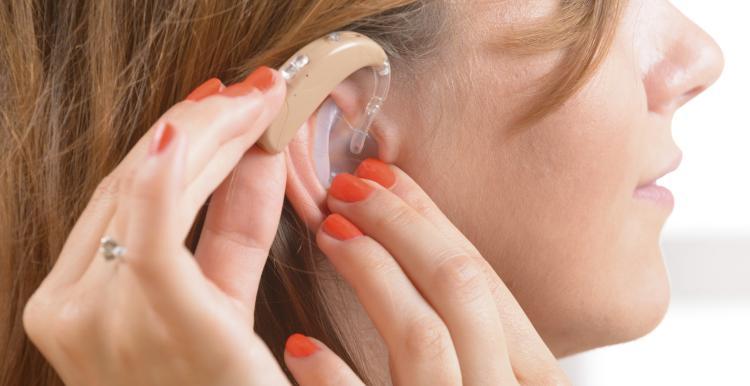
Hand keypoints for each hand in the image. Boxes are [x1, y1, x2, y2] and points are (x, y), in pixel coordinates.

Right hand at [21, 69, 360, 385]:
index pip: (121, 200)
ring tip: (256, 103)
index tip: (218, 107)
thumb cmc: (223, 385)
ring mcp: (101, 320)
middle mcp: (71, 312)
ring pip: (148, 194)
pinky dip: (170, 174)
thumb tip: (256, 153)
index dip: (172, 144)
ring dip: (208, 138)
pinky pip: (152, 232)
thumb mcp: (222, 298)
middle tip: (249, 93)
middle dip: (197, 130)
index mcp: (70, 307)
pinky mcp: (157, 323)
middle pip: (131, 188)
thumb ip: (233, 228)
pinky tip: (202, 125)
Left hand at [314, 160, 570, 384]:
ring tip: (328, 233)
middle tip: (346, 189)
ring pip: (423, 336)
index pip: (483, 277)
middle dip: (399, 226)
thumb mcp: (497, 375)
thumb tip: (421, 245)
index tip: (381, 176)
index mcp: (538, 376)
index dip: (428, 219)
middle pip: (460, 288)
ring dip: (370, 273)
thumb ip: (475, 330)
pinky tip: (302, 344)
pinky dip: (332, 375)